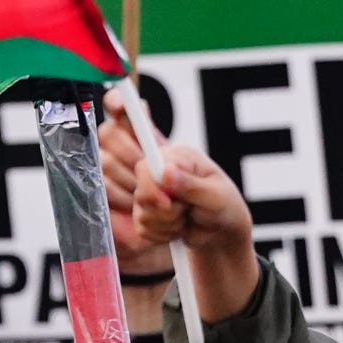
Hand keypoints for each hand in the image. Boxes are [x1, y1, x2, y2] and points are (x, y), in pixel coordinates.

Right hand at [99, 103, 255, 295]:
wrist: (220, 236)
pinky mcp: (140, 213)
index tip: (119, 106)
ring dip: (165, 220)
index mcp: (174, 153)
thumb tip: (166, 171)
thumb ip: (191, 184)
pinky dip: (162, 233)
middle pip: (132, 175)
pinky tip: (177, 228)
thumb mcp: (216, 196)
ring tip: (186, 217)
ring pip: (137, 205)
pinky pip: (140, 226)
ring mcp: (145, 190)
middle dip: (158, 198)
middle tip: (184, 206)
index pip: (138, 129)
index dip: (120, 111)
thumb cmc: (223, 207)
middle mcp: (155, 166)